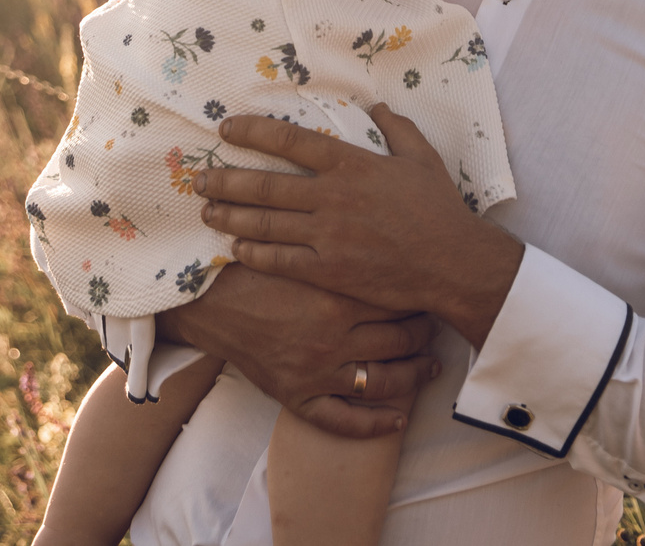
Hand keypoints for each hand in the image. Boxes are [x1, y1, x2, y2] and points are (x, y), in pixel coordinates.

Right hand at [156, 264, 440, 438]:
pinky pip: (344, 422)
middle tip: (437, 325)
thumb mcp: (299, 245)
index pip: (398, 299)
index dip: (421, 295)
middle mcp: (333, 337)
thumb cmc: (253, 267)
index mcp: (336, 295)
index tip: (432, 288)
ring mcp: (316, 372)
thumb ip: (340, 240)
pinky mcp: (297, 396)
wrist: (207, 302)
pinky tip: (398, 419)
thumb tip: (380, 219)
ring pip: (382, 382)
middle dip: (425, 333)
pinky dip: (375, 424)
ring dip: (414, 376)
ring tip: (431, 368)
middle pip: (399, 340)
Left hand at [198, 105, 524, 349]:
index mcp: (351, 164)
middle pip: (265, 185)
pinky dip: (254, 254)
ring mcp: (328, 235)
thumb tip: (375, 107)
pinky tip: (236, 250)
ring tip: (207, 213)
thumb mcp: (421, 158)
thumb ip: (396, 128)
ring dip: (231, 217)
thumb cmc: (439, 209)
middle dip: (226, 181)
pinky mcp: (329, 270)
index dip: (253, 131)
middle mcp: (332, 197)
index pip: (290, 141)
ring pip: (265, 224)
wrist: (452, 262)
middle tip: (200, 178)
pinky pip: (281, 260)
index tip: (226, 128)